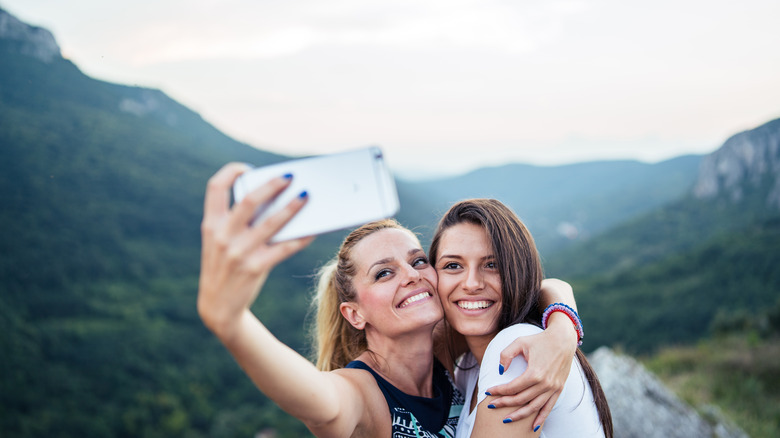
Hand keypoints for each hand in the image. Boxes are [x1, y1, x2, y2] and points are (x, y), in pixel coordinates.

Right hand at [197, 163, 313, 339]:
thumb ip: (238, 222)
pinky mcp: (256, 268)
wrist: (218, 307)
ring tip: (307, 195)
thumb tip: (276, 200)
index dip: (231, 172)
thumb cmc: (225, 266)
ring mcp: (238, 253)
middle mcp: (222, 236)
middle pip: (249, 201)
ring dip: (292, 207)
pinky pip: (284, 248)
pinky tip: (313, 229)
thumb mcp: (220, 242)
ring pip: (271, 223)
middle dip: (271, 185)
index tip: (248, 168)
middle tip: (290, 176)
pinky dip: (301, 237)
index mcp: (210, 224)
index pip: (215, 187)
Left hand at [483, 314, 577, 429]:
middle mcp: (545, 384)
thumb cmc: (539, 340)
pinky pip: (549, 407)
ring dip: (519, 415)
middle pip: (521, 399)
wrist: (563, 339)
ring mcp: (553, 388)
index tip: (488, 391)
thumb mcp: (519, 342)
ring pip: (533, 407)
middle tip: (492, 405)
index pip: (512, 388)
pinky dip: (541, 418)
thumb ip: (506, 355)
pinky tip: (534, 426)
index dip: (499, 391)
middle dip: (504, 403)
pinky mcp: (559, 389)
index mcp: (534, 373)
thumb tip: (500, 371)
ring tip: (506, 419)